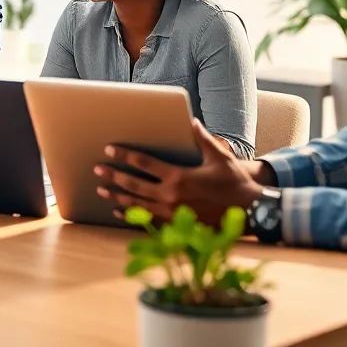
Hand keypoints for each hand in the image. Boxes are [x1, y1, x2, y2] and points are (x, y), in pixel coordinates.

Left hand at [95, 119, 264, 227]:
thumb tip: (191, 121)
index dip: (125, 155)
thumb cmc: (235, 182)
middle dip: (113, 175)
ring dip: (117, 196)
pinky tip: (118, 211)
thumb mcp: (219, 157)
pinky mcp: (175, 225)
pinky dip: (131, 215)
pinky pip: (146, 219)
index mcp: (178, 176)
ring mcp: (171, 213)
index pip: (144, 163)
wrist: (250, 212)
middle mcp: (171, 195)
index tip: (109, 149)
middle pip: (134, 184)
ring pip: (137, 203)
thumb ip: (203, 139)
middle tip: (97, 169)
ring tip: (101, 189)